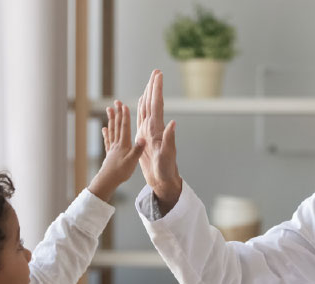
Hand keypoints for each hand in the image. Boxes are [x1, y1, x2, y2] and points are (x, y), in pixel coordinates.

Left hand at [88, 100, 145, 201]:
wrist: (108, 181)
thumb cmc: (121, 172)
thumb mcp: (132, 161)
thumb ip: (138, 149)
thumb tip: (143, 138)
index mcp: (124, 144)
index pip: (124, 127)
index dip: (125, 116)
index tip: (124, 105)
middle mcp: (117, 144)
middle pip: (117, 125)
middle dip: (117, 113)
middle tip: (116, 102)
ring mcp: (112, 148)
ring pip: (111, 130)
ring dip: (111, 119)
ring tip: (109, 109)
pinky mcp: (109, 153)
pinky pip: (107, 140)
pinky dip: (106, 133)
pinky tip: (104, 128)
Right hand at [136, 69, 181, 213]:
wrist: (163, 181)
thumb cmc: (165, 170)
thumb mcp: (167, 156)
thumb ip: (169, 139)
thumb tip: (173, 123)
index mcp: (157, 129)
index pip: (157, 105)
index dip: (157, 89)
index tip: (158, 75)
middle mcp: (155, 128)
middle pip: (153, 103)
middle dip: (154, 87)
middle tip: (156, 71)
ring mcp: (150, 132)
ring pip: (148, 109)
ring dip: (149, 95)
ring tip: (149, 82)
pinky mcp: (146, 137)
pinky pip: (142, 118)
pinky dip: (142, 108)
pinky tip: (142, 102)